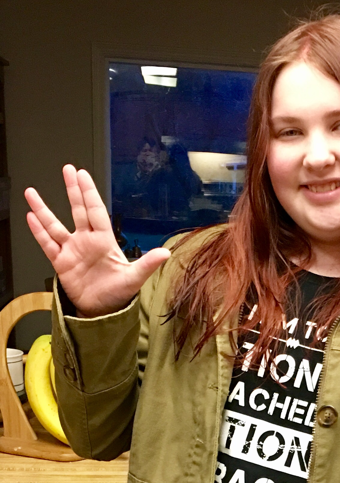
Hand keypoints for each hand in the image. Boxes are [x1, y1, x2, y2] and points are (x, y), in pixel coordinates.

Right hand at [24, 165, 170, 317]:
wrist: (102, 312)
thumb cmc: (119, 294)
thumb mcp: (134, 279)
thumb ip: (147, 264)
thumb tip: (165, 253)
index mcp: (104, 241)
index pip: (95, 211)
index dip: (88, 193)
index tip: (82, 175)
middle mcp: (86, 242)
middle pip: (77, 211)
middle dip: (72, 190)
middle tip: (67, 170)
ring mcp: (72, 251)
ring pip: (55, 226)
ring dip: (43, 210)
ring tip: (31, 194)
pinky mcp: (61, 264)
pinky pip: (47, 244)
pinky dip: (38, 232)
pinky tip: (31, 218)